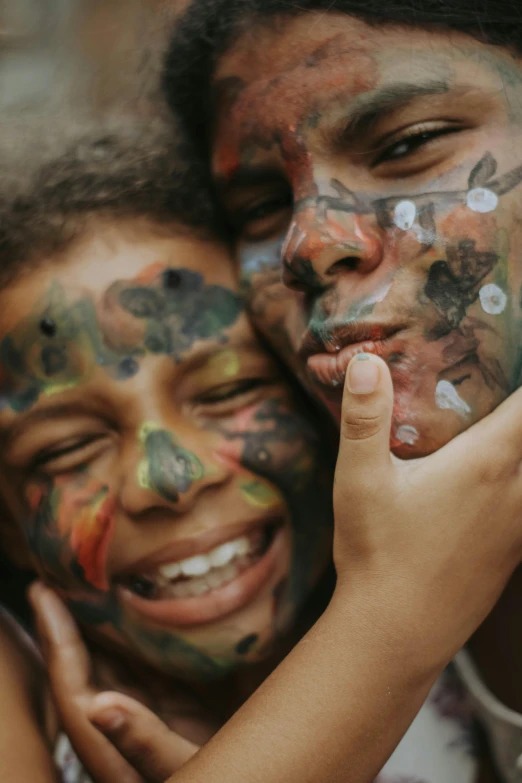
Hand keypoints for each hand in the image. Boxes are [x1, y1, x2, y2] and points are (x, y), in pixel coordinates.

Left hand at [29, 583, 197, 782]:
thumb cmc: (226, 781)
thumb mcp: (185, 769)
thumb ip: (144, 743)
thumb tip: (99, 707)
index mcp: (113, 749)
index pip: (72, 686)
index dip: (55, 637)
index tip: (42, 591)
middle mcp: (124, 729)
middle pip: (85, 668)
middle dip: (69, 620)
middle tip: (61, 571)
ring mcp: (150, 718)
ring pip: (114, 664)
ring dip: (100, 624)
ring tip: (92, 579)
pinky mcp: (178, 712)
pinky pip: (147, 667)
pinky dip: (138, 636)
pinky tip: (140, 610)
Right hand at [333, 353, 521, 663]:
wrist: (398, 632)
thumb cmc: (377, 553)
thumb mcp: (359, 481)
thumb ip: (365, 418)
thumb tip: (367, 362)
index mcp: (485, 465)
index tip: (515, 354)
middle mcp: (515, 492)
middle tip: (505, 396)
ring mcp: (520, 526)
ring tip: (503, 436)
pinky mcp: (514, 554)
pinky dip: (521, 485)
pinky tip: (499, 487)